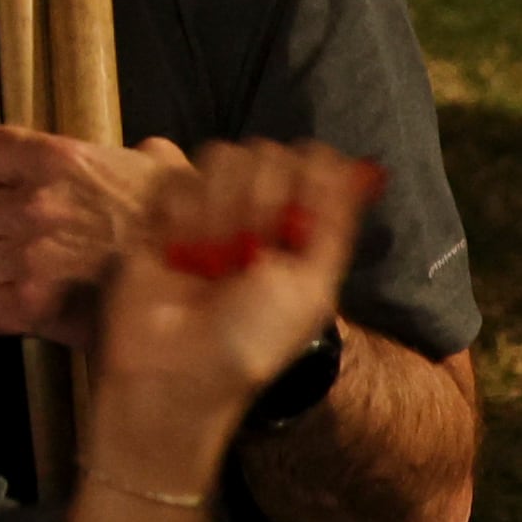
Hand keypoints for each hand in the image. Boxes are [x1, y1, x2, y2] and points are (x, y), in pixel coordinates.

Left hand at [0, 120, 193, 348]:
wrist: (210, 286)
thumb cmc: (188, 225)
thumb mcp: (165, 172)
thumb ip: (135, 157)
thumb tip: (140, 153)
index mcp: (59, 161)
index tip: (9, 183)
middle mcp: (35, 205)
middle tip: (27, 240)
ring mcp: (29, 257)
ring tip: (31, 277)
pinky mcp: (31, 306)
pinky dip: (6, 311)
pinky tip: (32, 308)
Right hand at [80, 143, 375, 505]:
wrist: (178, 366)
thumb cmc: (254, 339)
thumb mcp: (313, 288)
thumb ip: (335, 223)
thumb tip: (362, 168)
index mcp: (298, 227)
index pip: (309, 161)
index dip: (304, 176)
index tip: (294, 220)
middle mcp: (254, 210)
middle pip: (265, 154)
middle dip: (260, 204)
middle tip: (250, 257)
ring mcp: (207, 209)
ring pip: (220, 160)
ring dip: (219, 215)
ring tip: (211, 263)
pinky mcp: (159, 212)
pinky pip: (175, 180)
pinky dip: (181, 218)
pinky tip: (178, 254)